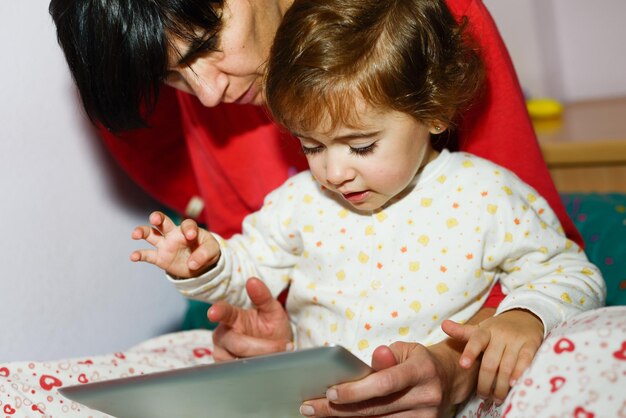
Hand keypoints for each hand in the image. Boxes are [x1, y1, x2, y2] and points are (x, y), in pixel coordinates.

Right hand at [130, 211, 219, 277]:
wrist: (201, 265)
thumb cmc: (206, 251)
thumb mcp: (212, 251)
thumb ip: (204, 254)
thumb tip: (192, 264)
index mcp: (188, 229)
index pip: (187, 224)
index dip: (188, 229)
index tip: (191, 236)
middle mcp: (174, 234)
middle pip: (162, 221)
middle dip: (157, 217)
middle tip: (155, 219)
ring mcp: (165, 245)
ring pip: (150, 234)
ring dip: (142, 232)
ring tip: (135, 234)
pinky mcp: (160, 258)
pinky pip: (148, 255)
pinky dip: (139, 255)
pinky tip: (133, 257)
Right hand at [208, 277, 292, 360]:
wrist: (278, 350)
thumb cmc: (272, 327)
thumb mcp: (273, 310)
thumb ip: (263, 296)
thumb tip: (252, 281)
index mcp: (233, 316)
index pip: (223, 312)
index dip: (217, 312)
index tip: (213, 313)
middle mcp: (223, 334)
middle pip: (236, 343)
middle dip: (261, 347)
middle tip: (283, 347)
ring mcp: (222, 352)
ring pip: (237, 359)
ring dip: (259, 358)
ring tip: (274, 354)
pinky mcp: (224, 368)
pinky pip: (237, 371)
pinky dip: (254, 368)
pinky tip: (263, 364)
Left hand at [299, 342, 463, 416]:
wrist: (448, 379)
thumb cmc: (418, 361)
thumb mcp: (406, 349)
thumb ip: (389, 355)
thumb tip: (377, 355)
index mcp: (421, 371)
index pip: (385, 383)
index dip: (357, 390)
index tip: (330, 392)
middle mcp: (426, 397)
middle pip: (376, 408)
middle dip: (339, 409)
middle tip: (310, 407)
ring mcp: (425, 417)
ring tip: (318, 414)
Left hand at [442, 309, 543, 402]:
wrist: (524, 317)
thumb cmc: (496, 329)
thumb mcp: (479, 328)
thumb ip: (462, 332)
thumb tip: (443, 325)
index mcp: (484, 331)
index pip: (475, 340)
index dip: (469, 352)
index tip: (463, 365)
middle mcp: (500, 335)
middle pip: (490, 362)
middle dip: (485, 382)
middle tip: (482, 396)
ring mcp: (515, 340)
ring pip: (506, 366)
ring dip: (500, 385)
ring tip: (495, 398)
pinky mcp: (531, 344)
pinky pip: (525, 361)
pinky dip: (518, 374)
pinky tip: (513, 385)